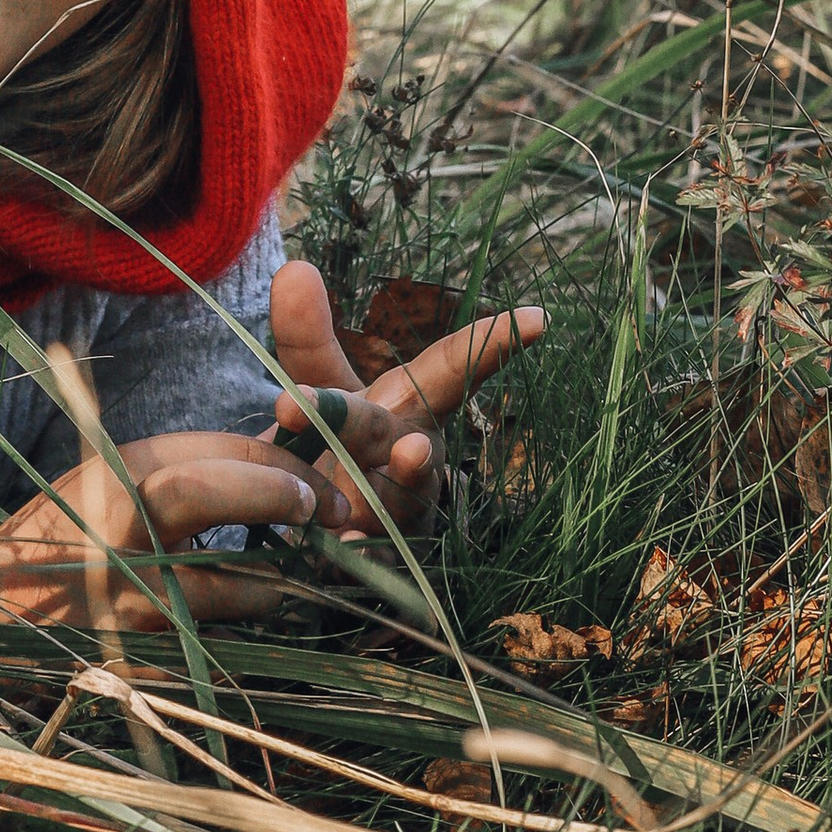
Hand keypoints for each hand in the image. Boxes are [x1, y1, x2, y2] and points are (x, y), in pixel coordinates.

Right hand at [0, 427, 352, 631]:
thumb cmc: (48, 549)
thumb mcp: (101, 488)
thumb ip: (173, 476)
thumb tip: (269, 461)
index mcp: (112, 474)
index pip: (210, 448)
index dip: (278, 458)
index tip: (317, 479)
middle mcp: (113, 527)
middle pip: (206, 491)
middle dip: (278, 492)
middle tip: (327, 511)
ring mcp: (122, 596)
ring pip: (229, 585)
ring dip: (272, 585)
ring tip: (282, 583)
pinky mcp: (132, 657)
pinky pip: (211, 645)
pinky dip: (235, 636)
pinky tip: (239, 629)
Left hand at [269, 260, 544, 537]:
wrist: (327, 533)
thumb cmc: (337, 445)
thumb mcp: (319, 387)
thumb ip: (307, 337)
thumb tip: (294, 267)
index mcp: (410, 406)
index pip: (452, 369)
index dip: (492, 344)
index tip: (538, 317)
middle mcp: (417, 456)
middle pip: (402, 436)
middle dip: (368, 427)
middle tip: (371, 430)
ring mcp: (406, 513)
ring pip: (399, 505)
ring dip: (380, 504)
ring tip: (357, 507)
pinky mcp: (384, 562)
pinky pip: (376, 564)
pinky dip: (360, 560)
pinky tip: (341, 554)